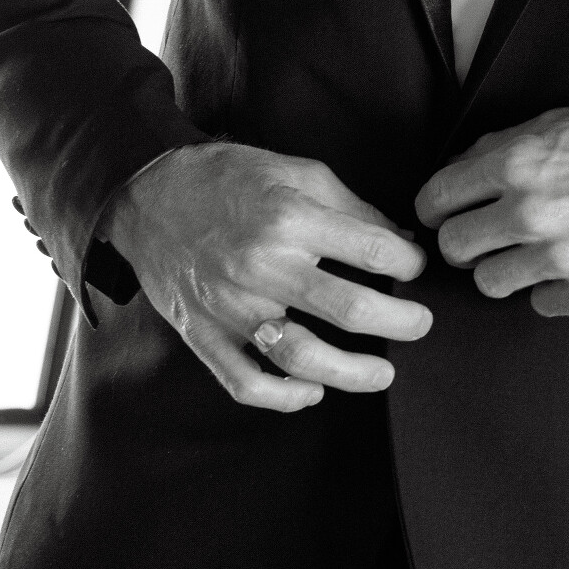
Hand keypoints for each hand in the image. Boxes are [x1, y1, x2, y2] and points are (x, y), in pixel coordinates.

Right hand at [100, 142, 430, 411]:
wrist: (148, 195)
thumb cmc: (229, 179)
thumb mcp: (296, 171)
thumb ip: (351, 206)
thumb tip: (400, 240)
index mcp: (290, 218)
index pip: (372, 249)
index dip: (408, 261)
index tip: (415, 265)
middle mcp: (262, 266)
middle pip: (349, 308)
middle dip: (400, 321)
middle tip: (420, 323)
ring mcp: (231, 307)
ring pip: (302, 356)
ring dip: (353, 373)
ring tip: (384, 373)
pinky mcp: (204, 335)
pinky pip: (246, 383)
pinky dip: (284, 397)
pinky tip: (313, 391)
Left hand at [414, 104, 568, 317]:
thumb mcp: (556, 122)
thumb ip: (500, 146)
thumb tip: (457, 172)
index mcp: (517, 162)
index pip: (436, 200)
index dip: (434, 209)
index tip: (443, 214)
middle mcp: (531, 211)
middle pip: (453, 248)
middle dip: (465, 241)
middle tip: (486, 235)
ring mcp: (559, 256)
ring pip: (488, 283)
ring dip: (504, 268)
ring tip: (533, 250)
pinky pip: (538, 304)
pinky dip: (549, 289)